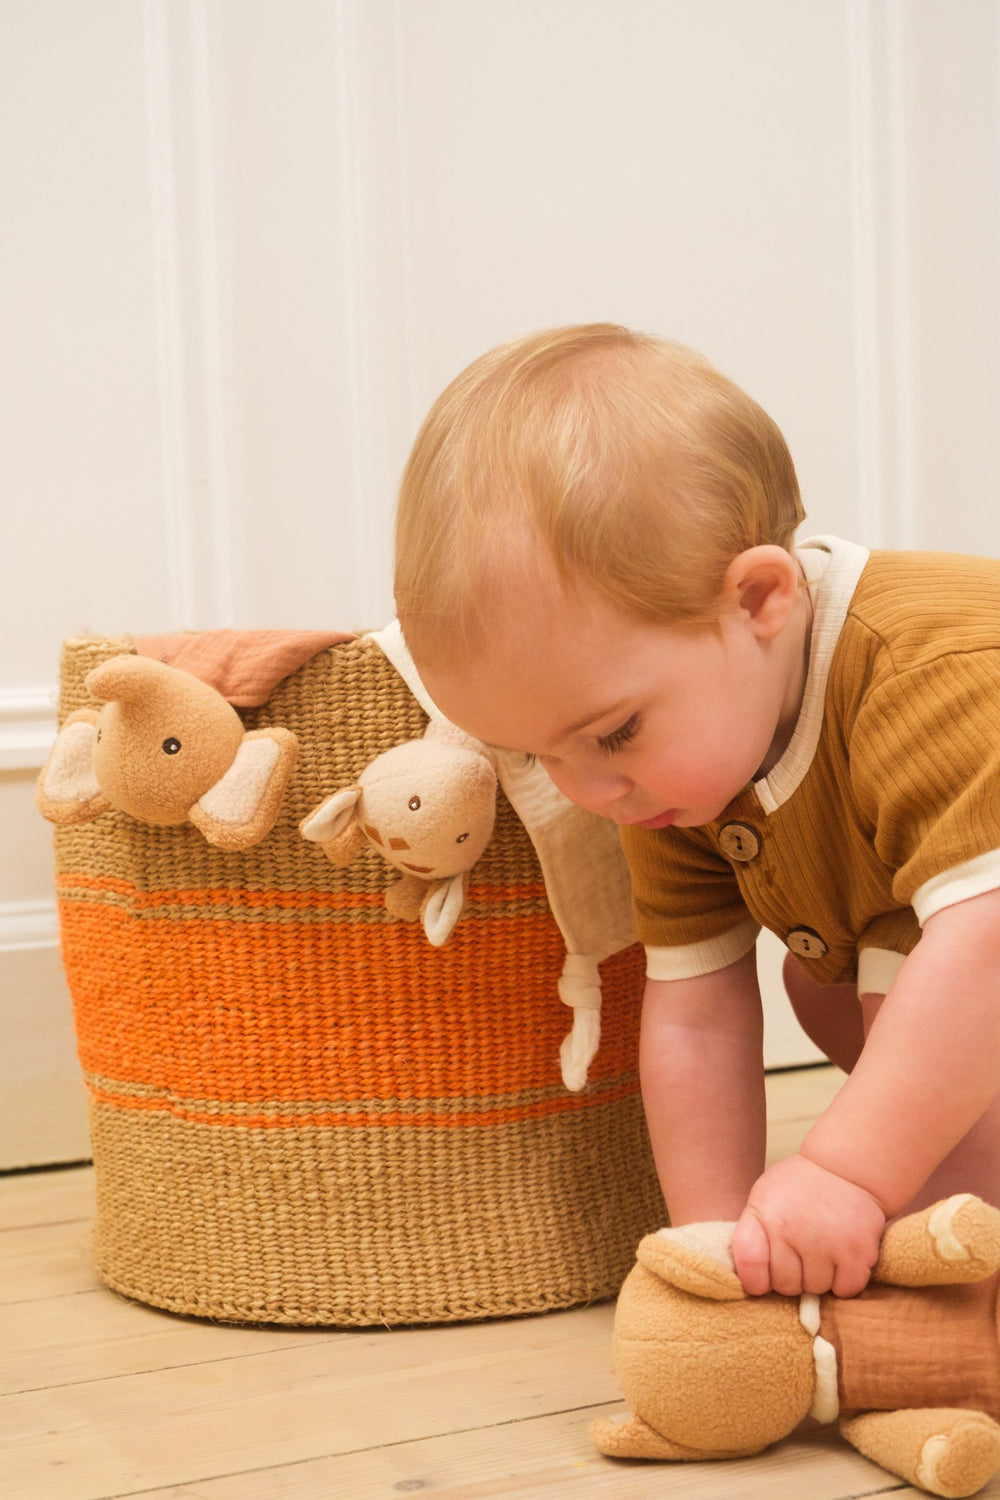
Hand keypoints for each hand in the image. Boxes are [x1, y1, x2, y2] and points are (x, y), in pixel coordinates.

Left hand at [731, 1153, 885, 1298]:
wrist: (845, 1166)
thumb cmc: (799, 1187)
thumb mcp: (764, 1198)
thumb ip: (753, 1235)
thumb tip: (750, 1282)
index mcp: (766, 1216)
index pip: (750, 1266)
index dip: (755, 1279)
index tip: (763, 1277)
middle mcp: (794, 1231)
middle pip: (786, 1286)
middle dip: (792, 1276)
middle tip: (801, 1252)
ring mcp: (828, 1242)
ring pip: (817, 1289)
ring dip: (819, 1277)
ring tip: (822, 1249)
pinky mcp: (859, 1251)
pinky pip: (846, 1289)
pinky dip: (845, 1281)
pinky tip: (842, 1257)